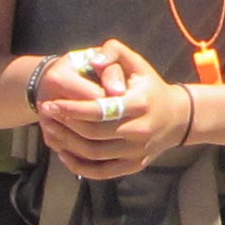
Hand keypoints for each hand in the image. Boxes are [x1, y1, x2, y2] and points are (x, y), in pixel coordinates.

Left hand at [39, 46, 183, 179]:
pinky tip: (64, 153)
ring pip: (93, 154)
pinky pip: (102, 172)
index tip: (51, 103)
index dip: (72, 108)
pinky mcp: (134, 166)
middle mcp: (140, 131)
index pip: (99, 110)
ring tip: (50, 130)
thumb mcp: (138, 63)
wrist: (178, 118)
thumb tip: (94, 60)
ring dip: (67, 143)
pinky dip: (79, 165)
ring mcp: (137, 152)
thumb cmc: (150, 87)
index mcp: (139, 104)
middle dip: (64, 125)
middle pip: (92, 134)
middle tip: (46, 114)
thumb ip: (114, 52)